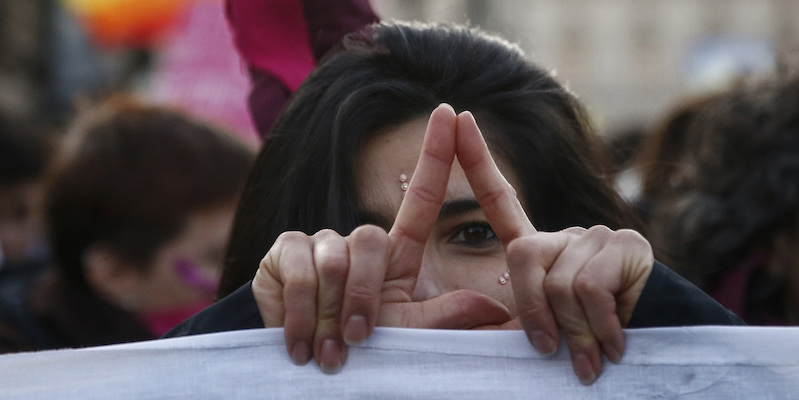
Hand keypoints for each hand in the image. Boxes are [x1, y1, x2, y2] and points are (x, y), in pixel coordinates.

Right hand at [252, 104, 511, 371]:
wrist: (305, 366)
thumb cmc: (361, 350)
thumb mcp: (405, 334)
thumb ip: (445, 317)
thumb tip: (497, 307)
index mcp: (396, 254)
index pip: (419, 196)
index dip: (436, 154)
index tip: (450, 112)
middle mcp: (359, 240)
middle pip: (372, 240)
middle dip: (364, 296)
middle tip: (354, 341)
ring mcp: (321, 240)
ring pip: (336, 259)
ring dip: (332, 313)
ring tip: (326, 350)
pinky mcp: (286, 249)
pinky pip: (302, 271)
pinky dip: (302, 313)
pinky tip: (297, 339)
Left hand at [455, 111, 653, 383]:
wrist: (653, 361)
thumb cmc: (588, 351)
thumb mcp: (542, 332)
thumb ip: (516, 317)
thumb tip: (489, 319)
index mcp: (540, 251)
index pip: (501, 199)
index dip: (477, 160)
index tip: (456, 116)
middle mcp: (567, 235)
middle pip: (523, 255)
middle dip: (534, 311)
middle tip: (552, 350)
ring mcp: (598, 236)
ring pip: (559, 281)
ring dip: (574, 331)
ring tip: (592, 355)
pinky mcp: (628, 245)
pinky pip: (590, 288)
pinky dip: (597, 327)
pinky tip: (614, 342)